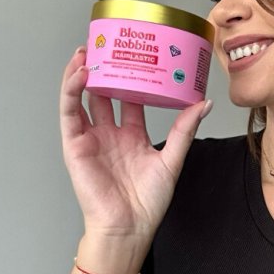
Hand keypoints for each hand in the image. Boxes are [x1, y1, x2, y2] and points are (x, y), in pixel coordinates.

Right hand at [60, 47, 211, 246]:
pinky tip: (80, 73)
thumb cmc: (148, 201)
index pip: (129, 99)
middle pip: (104, 94)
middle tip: (109, 46)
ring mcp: (91, 137)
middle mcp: (110, 133)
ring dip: (82, 73)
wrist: (129, 227)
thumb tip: (203, 103)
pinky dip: (72, 91)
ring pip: (82, 98)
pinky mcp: (75, 144)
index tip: (138, 57)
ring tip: (87, 50)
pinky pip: (70, 112)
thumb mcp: (171, 159)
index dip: (131, 78)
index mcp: (132, 135)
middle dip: (105, 71)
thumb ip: (185, 129)